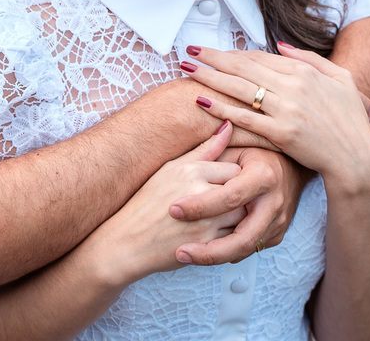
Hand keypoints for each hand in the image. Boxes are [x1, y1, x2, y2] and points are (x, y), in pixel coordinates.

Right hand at [81, 121, 245, 287]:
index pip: (234, 169)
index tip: (220, 189)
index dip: (230, 181)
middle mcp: (200, 192)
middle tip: (224, 206)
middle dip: (238, 199)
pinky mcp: (207, 244)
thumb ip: (204, 149)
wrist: (127, 242)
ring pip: (242, 214)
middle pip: (242, 190)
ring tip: (219, 221)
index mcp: (191, 170)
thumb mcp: (171, 169)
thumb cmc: (148, 202)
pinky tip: (214, 236)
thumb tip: (229, 124)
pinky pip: (236, 237)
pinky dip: (231, 237)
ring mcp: (205, 219)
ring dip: (237, 218)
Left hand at [170, 147, 308, 265]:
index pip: (229, 197)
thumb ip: (217, 147)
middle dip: (210, 251)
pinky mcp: (276, 234)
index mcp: (262, 177)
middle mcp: (274, 203)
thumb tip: (200, 132)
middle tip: (180, 252)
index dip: (200, 206)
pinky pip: (250, 250)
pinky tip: (204, 253)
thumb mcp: (238, 146)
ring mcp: (278, 222)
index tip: (173, 210)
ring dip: (215, 257)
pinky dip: (227, 253)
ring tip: (185, 256)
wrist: (293, 169)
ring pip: (246, 249)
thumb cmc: (258, 153)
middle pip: (242, 238)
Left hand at [181, 44, 369, 191]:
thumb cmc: (350, 121)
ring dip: (210, 77)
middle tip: (188, 50)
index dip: (231, 52)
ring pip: (240, 89)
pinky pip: (245, 118)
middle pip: (243, 68)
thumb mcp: (340, 80)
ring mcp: (287, 110)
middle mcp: (293, 87)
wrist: (356, 159)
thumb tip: (280, 45)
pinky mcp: (281, 133)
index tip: (210, 49)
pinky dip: (222, 109)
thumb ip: (310, 59)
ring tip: (187, 69)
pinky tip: (202, 101)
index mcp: (304, 72)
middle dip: (212, 58)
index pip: (259, 57)